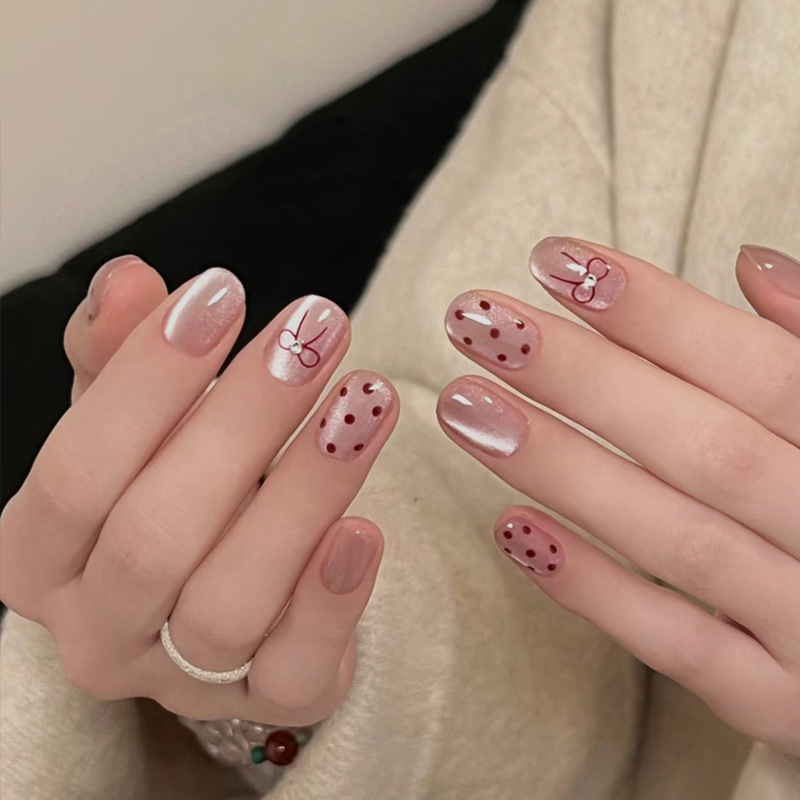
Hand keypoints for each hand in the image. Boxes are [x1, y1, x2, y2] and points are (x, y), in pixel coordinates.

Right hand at [0, 256, 396, 725]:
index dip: (146, 379)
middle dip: (241, 422)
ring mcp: (181, 678)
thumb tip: (129, 281)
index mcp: (41, 554)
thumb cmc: (172, 486)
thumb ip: (121, 357)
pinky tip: (365, 528)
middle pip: (155, 535)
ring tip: (364, 404)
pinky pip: (295, 671)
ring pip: (229, 603)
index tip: (221, 293)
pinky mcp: (270, 700)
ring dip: (303, 494)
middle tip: (313, 334)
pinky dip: (330, 601)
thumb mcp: (136, 422)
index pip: (75, 470)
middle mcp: (98, 627)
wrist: (226, 579)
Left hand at [438, 238, 799, 753]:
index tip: (556, 263)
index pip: (762, 370)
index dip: (660, 312)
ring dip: (565, 470)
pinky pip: (682, 649)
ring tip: (466, 406)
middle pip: (705, 447)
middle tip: (477, 322)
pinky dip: (598, 590)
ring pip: (680, 540)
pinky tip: (512, 531)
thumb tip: (754, 264)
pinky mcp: (779, 704)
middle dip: (584, 378)